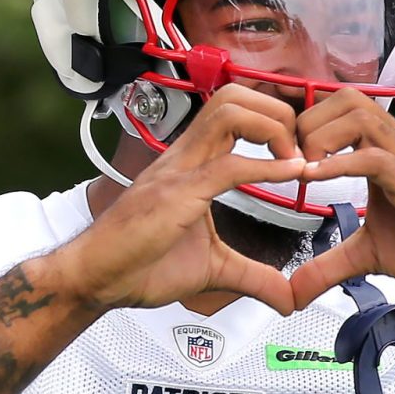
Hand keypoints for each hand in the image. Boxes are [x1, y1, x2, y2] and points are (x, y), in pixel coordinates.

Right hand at [55, 84, 304, 314]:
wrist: (93, 280)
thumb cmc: (141, 265)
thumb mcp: (215, 270)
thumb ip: (255, 277)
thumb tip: (287, 298)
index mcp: (193, 162)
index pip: (234, 110)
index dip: (273, 118)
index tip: (300, 151)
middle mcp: (186, 156)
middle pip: (233, 95)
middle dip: (277, 111)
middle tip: (300, 150)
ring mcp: (179, 170)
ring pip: (228, 112)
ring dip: (272, 128)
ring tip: (294, 160)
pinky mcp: (176, 194)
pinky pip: (227, 165)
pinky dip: (266, 166)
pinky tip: (291, 174)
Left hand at [291, 88, 394, 307]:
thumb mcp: (368, 255)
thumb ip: (327, 266)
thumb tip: (292, 292)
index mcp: (384, 152)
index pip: (339, 109)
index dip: (305, 124)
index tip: (280, 155)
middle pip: (345, 98)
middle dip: (306, 123)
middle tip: (287, 162)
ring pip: (359, 114)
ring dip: (319, 136)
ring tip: (300, 170)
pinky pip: (374, 157)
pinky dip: (338, 164)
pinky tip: (314, 181)